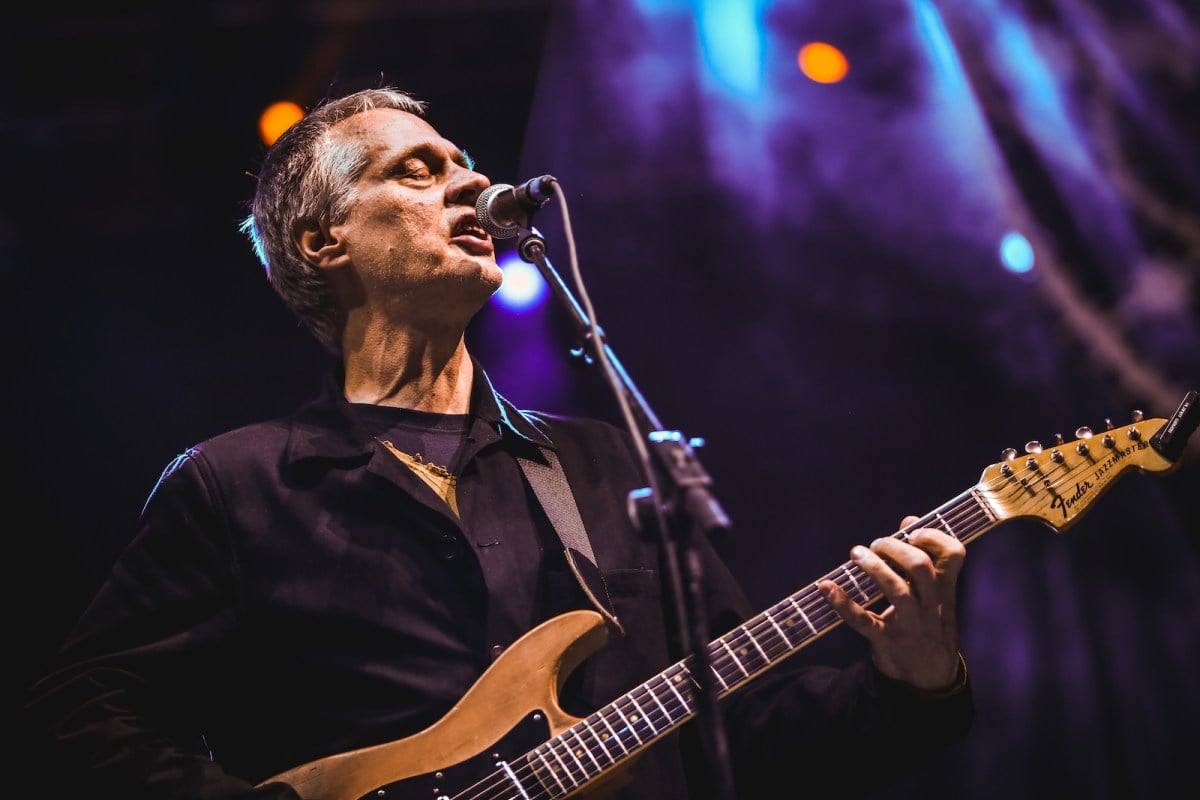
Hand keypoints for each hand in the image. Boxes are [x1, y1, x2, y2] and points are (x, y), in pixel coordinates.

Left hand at [818, 516, 964, 689]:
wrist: (930, 677)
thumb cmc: (929, 623)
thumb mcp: (935, 594)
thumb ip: (925, 558)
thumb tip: (909, 521)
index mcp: (944, 588)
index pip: (954, 554)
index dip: (935, 536)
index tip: (913, 531)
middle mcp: (930, 604)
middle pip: (921, 568)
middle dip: (896, 548)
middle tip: (877, 544)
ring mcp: (909, 624)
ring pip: (897, 592)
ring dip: (875, 569)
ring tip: (856, 554)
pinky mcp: (886, 640)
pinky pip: (864, 622)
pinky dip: (843, 604)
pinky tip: (826, 587)